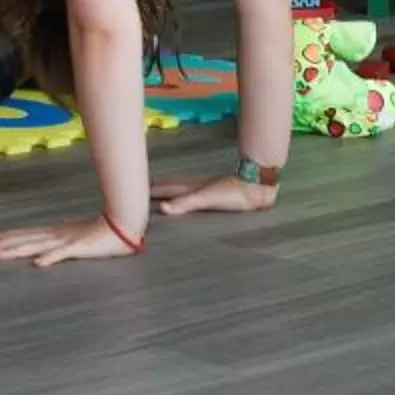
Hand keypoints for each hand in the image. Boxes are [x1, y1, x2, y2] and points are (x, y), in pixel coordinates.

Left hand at [0, 214, 143, 268]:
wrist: (123, 225)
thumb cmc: (102, 233)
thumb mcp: (77, 237)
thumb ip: (62, 243)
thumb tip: (47, 248)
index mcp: (56, 233)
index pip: (27, 234)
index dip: (8, 236)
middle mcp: (56, 235)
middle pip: (25, 239)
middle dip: (3, 244)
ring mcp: (66, 241)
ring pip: (36, 246)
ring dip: (17, 250)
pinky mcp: (79, 248)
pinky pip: (62, 254)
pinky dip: (50, 258)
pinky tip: (37, 263)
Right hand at [150, 173, 279, 216]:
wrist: (255, 187)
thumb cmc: (231, 192)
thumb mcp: (205, 198)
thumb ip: (184, 203)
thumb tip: (161, 208)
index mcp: (191, 187)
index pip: (167, 189)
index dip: (154, 190)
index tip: (139, 190)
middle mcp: (196, 187)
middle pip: (173, 186)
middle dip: (160, 187)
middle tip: (146, 187)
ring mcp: (207, 189)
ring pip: (183, 188)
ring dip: (172, 189)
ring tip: (164, 190)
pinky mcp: (217, 194)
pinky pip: (194, 194)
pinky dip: (186, 195)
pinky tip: (193, 197)